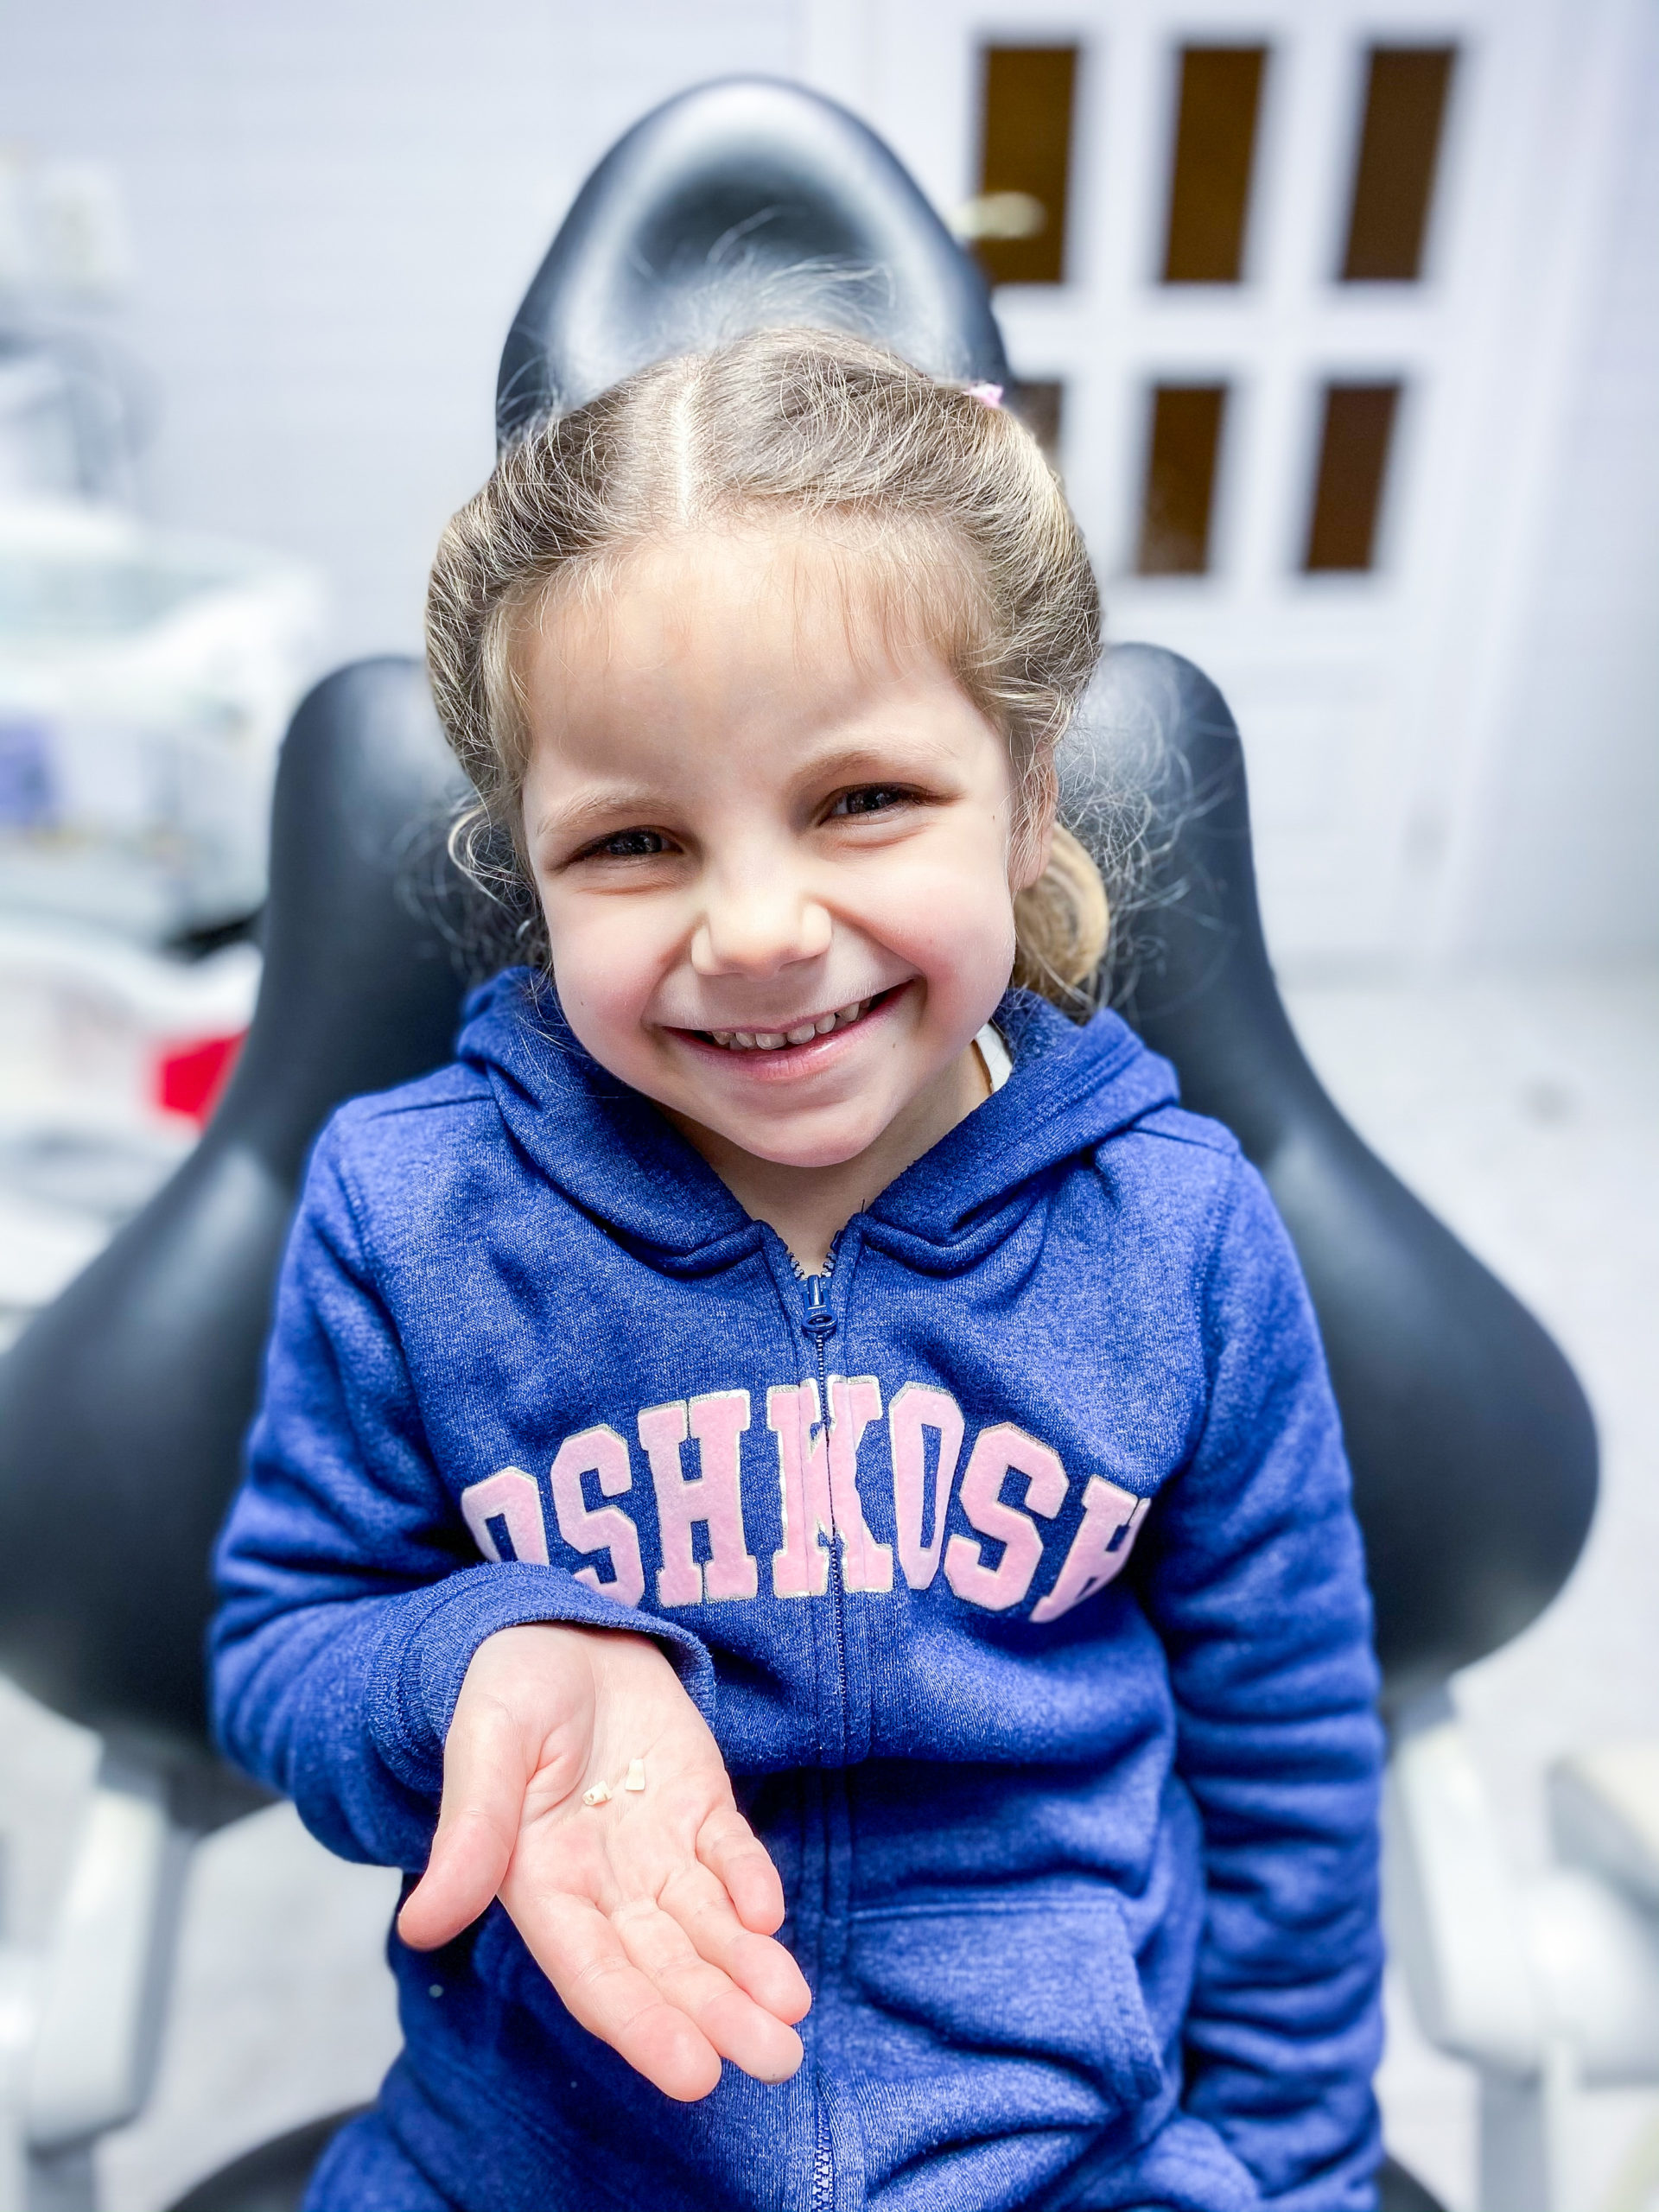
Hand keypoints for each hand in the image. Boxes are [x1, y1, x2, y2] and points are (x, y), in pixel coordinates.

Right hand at [397, 1623, 809, 2099]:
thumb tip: (420, 1925)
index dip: (643, 2023)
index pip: (596, 1972)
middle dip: (719, 2015)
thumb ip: (470, 1832)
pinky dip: (753, 1884)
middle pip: (665, 1965)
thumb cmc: (507, 1688)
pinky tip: (772, 1915)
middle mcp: (606, 1886)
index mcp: (543, 1885)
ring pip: (708, 1926)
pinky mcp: (700, 1806)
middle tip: (777, 2060)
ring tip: (793, 2013)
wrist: (557, 1630)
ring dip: (750, 1968)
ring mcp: (658, 1848)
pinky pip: (731, 1855)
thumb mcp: (485, 1745)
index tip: (694, 2075)